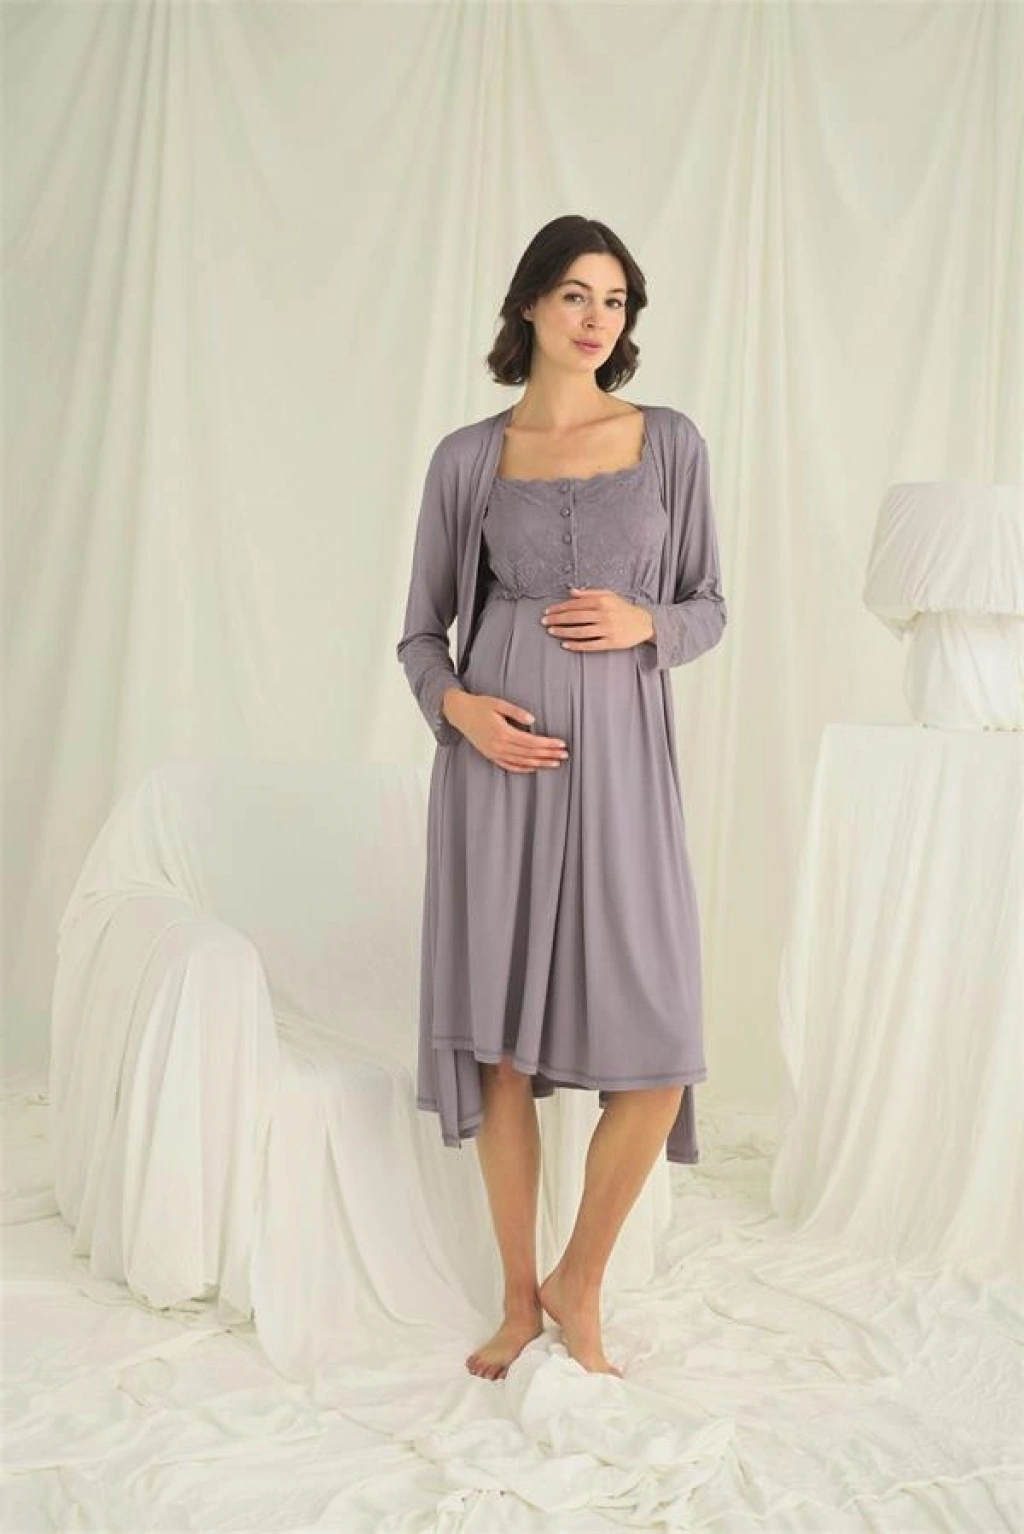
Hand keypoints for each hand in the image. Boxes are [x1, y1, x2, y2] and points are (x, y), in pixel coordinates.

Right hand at [445, 691, 569, 774]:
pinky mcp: (491, 755)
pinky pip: (510, 766)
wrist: (459, 713)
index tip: (562, 744)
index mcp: (503, 733)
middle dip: (549, 755)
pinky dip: (524, 768)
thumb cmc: (480, 705)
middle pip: (530, 754)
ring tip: (555, 763)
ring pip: (522, 762)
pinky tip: (535, 768)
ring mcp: (494, 753)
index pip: (532, 742)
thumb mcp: (499, 703)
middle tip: (565, 755)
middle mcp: (499, 746)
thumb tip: (533, 720)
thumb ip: (516, 712)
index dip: (548, 744)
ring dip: (540, 764)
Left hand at [540, 588, 654, 650]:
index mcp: (602, 601)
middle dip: (557, 620)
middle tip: (544, 623)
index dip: (559, 608)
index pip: (575, 604)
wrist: (644, 623)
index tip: (547, 612)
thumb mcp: (608, 595)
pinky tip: (565, 645)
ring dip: (563, 632)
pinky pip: (590, 645)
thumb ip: (589, 593)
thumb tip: (571, 591)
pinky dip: (576, 645)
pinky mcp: (611, 642)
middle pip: (575, 617)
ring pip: (580, 631)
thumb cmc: (623, 608)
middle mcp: (604, 614)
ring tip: (552, 632)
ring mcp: (607, 629)